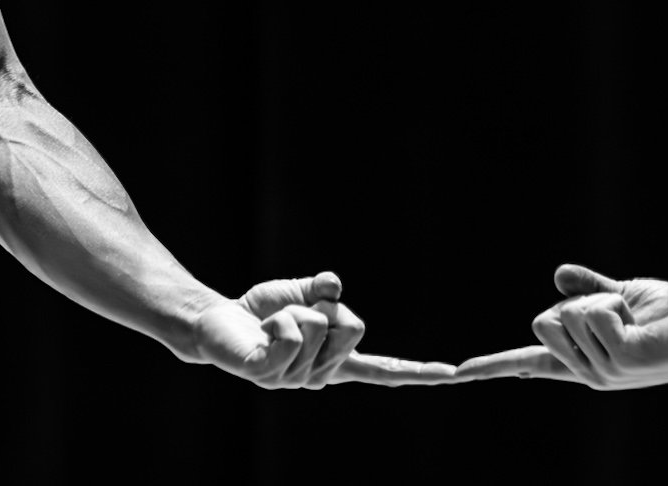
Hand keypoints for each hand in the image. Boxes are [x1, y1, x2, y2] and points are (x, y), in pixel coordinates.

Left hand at [192, 271, 458, 388]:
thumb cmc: (260, 310)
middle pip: (354, 326)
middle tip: (294, 316)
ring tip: (272, 324)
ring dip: (294, 310)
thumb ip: (324, 291)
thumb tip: (334, 288)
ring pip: (319, 325)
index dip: (418, 372)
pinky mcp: (267, 374)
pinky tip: (263, 329)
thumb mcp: (301, 293)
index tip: (452, 372)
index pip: (382, 370)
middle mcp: (319, 376)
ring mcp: (293, 379)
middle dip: (326, 308)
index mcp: (333, 361)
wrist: (215, 320)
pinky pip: (294, 332)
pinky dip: (280, 316)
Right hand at [454, 264, 667, 388]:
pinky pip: (595, 312)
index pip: (526, 363)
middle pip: (543, 320)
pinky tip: (641, 322)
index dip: (490, 366)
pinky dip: (614, 303)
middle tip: (620, 313)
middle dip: (577, 302)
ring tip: (637, 320)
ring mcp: (605, 372)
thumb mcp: (625, 296)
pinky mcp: (624, 360)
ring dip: (603, 301)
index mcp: (583, 361)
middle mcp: (588, 373)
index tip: (453, 373)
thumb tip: (557, 275)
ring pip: (569, 314)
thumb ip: (590, 289)